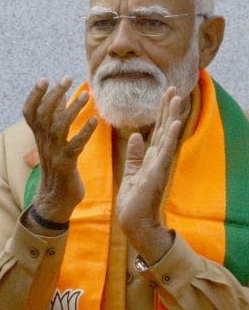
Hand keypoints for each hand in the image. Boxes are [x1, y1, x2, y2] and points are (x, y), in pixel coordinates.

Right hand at [23, 76, 97, 223]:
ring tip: (87, 95)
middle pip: (44, 114)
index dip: (34, 95)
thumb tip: (61, 96)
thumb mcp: (52, 142)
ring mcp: (54, 153)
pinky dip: (84, 132)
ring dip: (72, 109)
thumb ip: (55, 120)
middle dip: (54, 94)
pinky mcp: (66, 164)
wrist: (54, 199)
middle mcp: (43, 142)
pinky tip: (95, 121)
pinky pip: (74, 145)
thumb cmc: (57, 167)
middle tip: (67, 78)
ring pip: (58, 127)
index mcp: (38, 136)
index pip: (29, 112)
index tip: (45, 79)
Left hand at [116, 87, 182, 261]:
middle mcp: (159, 159)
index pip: (158, 130)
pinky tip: (175, 123)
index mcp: (152, 157)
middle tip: (173, 88)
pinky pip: (165, 153)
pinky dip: (171, 137)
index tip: (165, 93)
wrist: (133, 221)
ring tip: (177, 98)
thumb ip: (135, 154)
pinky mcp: (157, 174)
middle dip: (168, 109)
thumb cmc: (134, 200)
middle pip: (165, 129)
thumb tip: (136, 136)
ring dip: (172, 117)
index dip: (161, 112)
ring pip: (167, 136)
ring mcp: (160, 165)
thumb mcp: (132, 172)